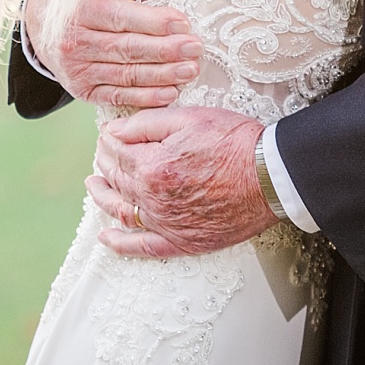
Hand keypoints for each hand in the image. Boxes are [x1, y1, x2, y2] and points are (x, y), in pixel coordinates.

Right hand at [23, 0, 201, 108]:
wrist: (36, 23)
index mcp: (76, 11)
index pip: (119, 17)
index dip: (152, 22)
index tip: (182, 22)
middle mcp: (74, 44)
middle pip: (127, 49)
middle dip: (165, 50)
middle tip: (195, 48)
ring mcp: (77, 70)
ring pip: (126, 75)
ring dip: (162, 75)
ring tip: (190, 70)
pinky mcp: (82, 90)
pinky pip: (117, 96)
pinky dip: (144, 97)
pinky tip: (170, 93)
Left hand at [88, 106, 274, 258]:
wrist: (270, 176)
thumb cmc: (236, 144)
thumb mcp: (189, 117)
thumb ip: (146, 123)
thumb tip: (113, 129)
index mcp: (152, 167)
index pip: (117, 152)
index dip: (110, 140)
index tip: (109, 134)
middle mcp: (154, 199)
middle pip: (117, 180)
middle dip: (105, 163)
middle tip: (103, 154)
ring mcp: (167, 223)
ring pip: (123, 211)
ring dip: (103, 199)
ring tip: (94, 187)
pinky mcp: (183, 241)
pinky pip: (143, 247)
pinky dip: (121, 244)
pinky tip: (108, 237)